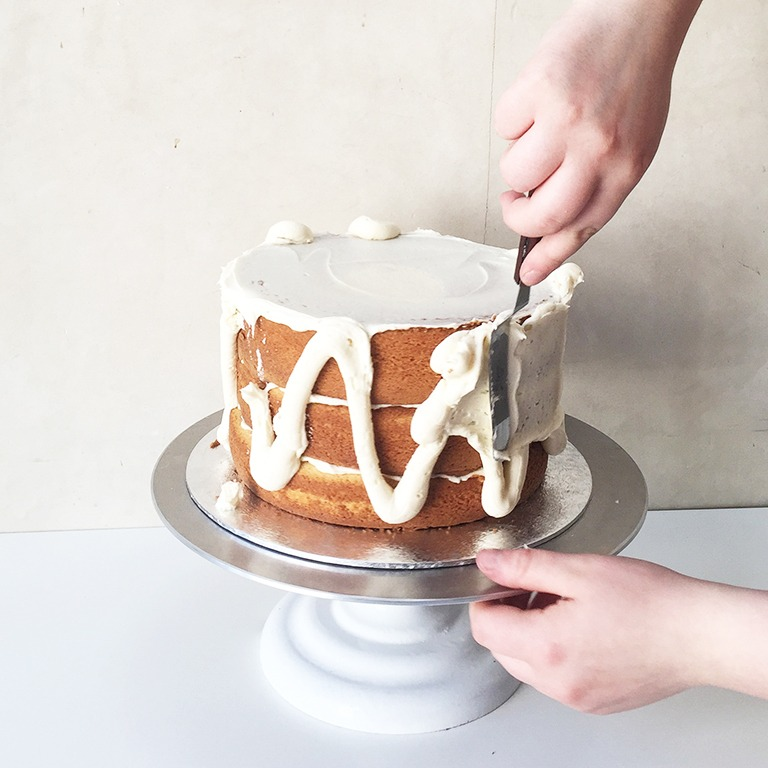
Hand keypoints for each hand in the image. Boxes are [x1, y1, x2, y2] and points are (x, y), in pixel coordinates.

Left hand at [469, 548, 716, 713]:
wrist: (699, 636)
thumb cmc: (649, 602)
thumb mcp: (578, 570)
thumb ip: (523, 566)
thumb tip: (487, 562)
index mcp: (547, 648)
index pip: (483, 627)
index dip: (487, 598)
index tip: (504, 581)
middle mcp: (557, 682)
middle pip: (500, 648)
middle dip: (508, 615)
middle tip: (537, 588)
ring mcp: (576, 698)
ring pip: (525, 665)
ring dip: (530, 634)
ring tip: (563, 605)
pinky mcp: (594, 703)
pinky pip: (553, 679)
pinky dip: (554, 653)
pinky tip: (580, 628)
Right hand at [496, 0, 701, 283]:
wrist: (636, 18)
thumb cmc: (631, 82)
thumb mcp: (629, 146)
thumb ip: (594, 187)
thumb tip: (549, 227)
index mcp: (624, 169)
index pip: (580, 228)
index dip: (548, 257)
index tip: (526, 274)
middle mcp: (598, 150)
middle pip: (541, 215)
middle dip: (517, 216)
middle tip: (514, 202)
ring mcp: (568, 120)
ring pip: (513, 173)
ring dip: (517, 159)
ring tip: (538, 131)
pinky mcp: (540, 89)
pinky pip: (504, 126)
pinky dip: (514, 116)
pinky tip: (538, 99)